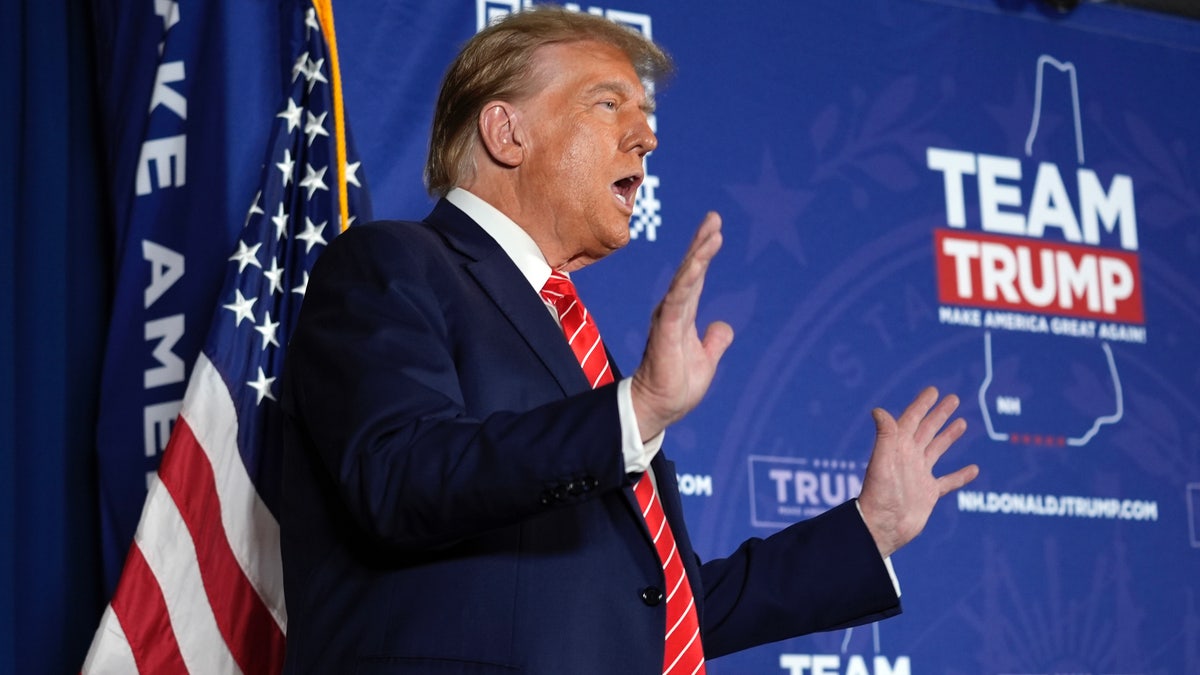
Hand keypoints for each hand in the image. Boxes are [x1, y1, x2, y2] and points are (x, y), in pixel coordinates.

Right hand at [630, 212, 733, 440]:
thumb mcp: (706, 360)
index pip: (695, 278)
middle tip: (714, 218)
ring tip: (712, 233)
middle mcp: (673, 310)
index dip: (704, 253)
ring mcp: (668, 318)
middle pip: (689, 270)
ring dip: (698, 255)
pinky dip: (687, 280)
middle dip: (701, 243)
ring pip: (684, 279)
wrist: (660, 408)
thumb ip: (714, 340)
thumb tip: (723, 325)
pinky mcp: (665, 330)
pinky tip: (698, 263)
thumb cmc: (676, 385)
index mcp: (683, 314)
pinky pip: (677, 300)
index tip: (715, 229)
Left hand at [857, 387, 977, 556]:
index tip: (934, 390)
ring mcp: (919, 476)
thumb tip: (878, 410)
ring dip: (948, 436)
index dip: (922, 404)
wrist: (882, 528)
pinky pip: (948, 482)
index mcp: (897, 448)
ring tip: (962, 422)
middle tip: (953, 398)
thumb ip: (884, 436)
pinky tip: (973, 469)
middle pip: (926, 430)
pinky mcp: (928, 494)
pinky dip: (960, 476)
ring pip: (936, 450)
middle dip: (939, 414)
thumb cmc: (879, 495)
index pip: (911, 420)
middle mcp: (908, 458)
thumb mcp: (882, 462)